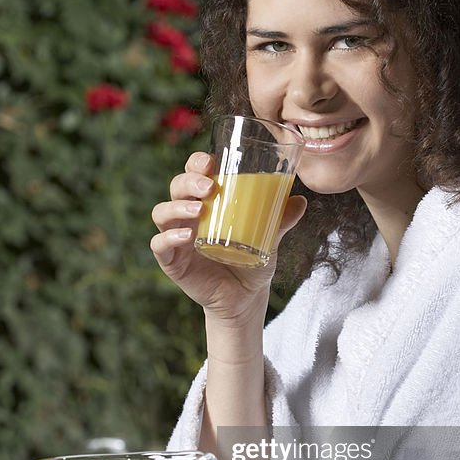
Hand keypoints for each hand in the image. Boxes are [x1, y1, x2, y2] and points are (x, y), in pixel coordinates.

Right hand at [150, 151, 306, 325]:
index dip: (195, 163)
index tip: (210, 161)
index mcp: (206, 202)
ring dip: (177, 206)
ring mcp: (176, 237)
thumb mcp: (269, 238)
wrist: (246, 298)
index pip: (193, 173)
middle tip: (209, 187)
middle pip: (176, 187)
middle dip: (188, 181)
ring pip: (162, 212)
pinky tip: (187, 236)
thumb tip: (300, 200)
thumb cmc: (252, 261)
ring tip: (200, 209)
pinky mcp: (172, 261)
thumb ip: (282, 219)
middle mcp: (187, 216)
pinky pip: (159, 245)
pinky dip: (169, 237)